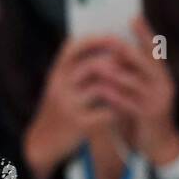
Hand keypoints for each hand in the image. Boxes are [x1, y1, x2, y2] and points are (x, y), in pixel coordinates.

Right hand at [23, 34, 128, 178]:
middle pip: (93, 66)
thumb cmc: (60, 108)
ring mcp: (68, 106)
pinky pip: (107, 112)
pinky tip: (124, 110)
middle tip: (135, 64)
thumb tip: (108, 46)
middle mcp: (59, 87)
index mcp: (55, 74)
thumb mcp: (60, 85)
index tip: (117, 36)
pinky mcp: (79, 125)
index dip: (96, 39)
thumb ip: (77, 68)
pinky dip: (119, 110)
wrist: (43, 142)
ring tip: (132, 87)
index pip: (73, 47)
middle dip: (118, 63)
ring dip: (121, 87)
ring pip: (102, 88)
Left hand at [87, 15, 178, 165]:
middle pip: (147, 62)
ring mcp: (158, 100)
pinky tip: (101, 91)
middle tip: (110, 40)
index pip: (154, 50)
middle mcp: (164, 84)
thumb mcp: (136, 88)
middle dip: (127, 50)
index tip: (133, 17)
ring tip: (98, 66)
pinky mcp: (149, 116)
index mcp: (161, 74)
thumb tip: (108, 48)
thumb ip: (127, 71)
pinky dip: (114, 96)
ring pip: (136, 82)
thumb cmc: (139, 110)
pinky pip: (129, 103)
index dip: (145, 34)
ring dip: (115, 73)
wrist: (155, 142)